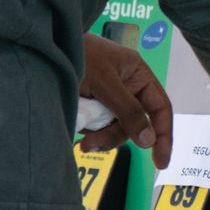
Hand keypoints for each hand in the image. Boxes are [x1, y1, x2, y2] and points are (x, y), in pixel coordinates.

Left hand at [77, 34, 173, 169]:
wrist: (46, 47)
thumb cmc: (79, 54)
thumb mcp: (105, 82)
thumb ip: (128, 110)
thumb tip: (149, 140)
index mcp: (138, 74)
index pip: (159, 108)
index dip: (163, 135)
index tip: (160, 162)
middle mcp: (127, 88)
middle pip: (134, 124)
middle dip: (115, 137)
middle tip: (92, 144)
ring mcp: (109, 99)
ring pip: (115, 129)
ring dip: (100, 138)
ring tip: (82, 141)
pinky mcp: (92, 107)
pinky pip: (99, 128)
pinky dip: (91, 134)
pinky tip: (79, 133)